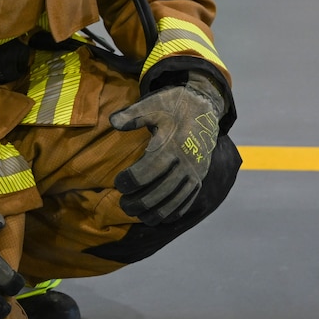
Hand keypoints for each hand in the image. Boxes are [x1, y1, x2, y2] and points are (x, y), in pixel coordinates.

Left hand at [110, 71, 224, 225]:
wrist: (206, 106)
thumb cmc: (176, 104)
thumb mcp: (154, 103)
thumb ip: (133, 114)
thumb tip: (112, 122)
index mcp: (170, 147)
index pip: (144, 174)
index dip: (127, 182)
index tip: (118, 183)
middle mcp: (184, 165)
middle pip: (155, 195)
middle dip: (135, 203)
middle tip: (123, 203)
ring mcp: (194, 175)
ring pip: (170, 205)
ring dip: (150, 213)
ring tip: (136, 212)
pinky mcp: (200, 180)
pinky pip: (184, 205)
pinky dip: (169, 214)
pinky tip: (156, 215)